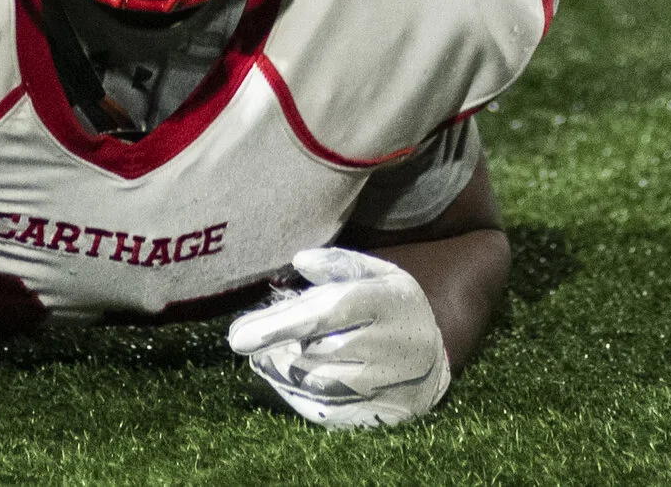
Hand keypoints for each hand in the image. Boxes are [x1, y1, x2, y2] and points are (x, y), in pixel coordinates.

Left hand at [226, 247, 450, 428]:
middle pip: (317, 350)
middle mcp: (388, 345)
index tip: (239, 336)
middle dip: (274, 346)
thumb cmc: (394, 308)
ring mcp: (384, 383)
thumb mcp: (379, 273)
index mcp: (386, 302)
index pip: (327, 313)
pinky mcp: (376, 411)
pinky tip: (278, 378)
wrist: (431, 360)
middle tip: (241, 339)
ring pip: (318, 382)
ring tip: (260, 356)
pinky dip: (295, 395)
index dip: (281, 324)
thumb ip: (339, 263)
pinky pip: (327, 409)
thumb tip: (299, 260)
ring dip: (281, 371)